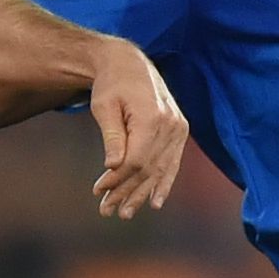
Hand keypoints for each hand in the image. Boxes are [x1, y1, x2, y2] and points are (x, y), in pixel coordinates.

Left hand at [82, 40, 187, 218]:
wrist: (130, 64)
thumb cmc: (111, 85)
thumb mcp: (104, 106)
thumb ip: (111, 136)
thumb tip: (114, 166)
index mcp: (151, 117)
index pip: (135, 160)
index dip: (117, 180)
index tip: (98, 191)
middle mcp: (170, 124)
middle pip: (148, 168)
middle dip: (127, 192)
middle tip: (107, 211)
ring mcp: (178, 128)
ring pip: (160, 169)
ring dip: (142, 194)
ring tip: (125, 213)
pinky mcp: (180, 130)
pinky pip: (173, 162)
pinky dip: (164, 183)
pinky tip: (155, 202)